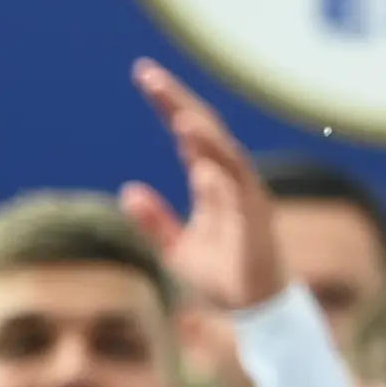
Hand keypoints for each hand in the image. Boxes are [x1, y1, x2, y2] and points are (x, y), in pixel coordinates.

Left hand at [118, 62, 282, 315]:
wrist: (255, 312)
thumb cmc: (223, 280)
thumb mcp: (176, 250)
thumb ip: (155, 221)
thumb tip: (129, 191)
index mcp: (212, 182)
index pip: (190, 134)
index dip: (169, 104)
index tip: (144, 75)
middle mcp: (231, 180)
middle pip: (205, 129)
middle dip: (177, 101)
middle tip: (146, 74)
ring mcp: (246, 195)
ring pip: (224, 152)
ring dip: (202, 132)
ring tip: (177, 113)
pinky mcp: (256, 216)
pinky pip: (238, 184)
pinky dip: (219, 166)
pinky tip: (198, 157)